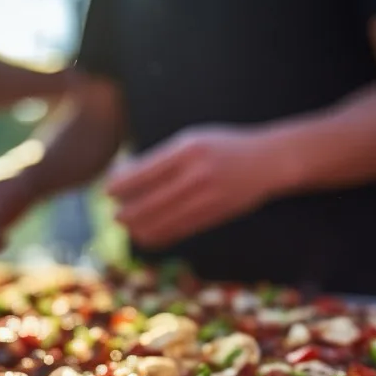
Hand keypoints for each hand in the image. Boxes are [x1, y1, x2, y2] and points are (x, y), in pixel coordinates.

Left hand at [106, 125, 278, 249]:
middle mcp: (195, 174)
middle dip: (125, 213)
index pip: (141, 173)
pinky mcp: (213, 215)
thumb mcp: (193, 140)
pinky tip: (147, 236)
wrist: (268, 161)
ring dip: (139, 228)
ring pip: (161, 222)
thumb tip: (125, 177)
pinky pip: (178, 231)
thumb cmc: (223, 147)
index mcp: (187, 149)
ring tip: (129, 227)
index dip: (119, 187)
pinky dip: (158, 236)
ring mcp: (206, 197)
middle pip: (147, 203)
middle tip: (114, 216)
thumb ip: (163, 159)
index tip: (107, 192)